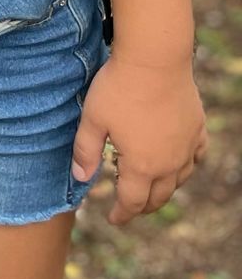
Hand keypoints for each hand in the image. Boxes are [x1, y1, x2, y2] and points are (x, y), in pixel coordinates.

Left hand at [71, 53, 208, 225]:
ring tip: (150, 188)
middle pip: (158, 197)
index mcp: (141, 166)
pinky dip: (185, 165)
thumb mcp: (92, 119)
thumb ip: (85, 152)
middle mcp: (169, 163)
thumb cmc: (118, 87)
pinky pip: (195, 157)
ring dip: (164, 189)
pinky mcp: (197, 128)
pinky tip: (178, 162)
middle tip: (130, 208)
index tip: (113, 220)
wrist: (154, 59)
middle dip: (142, 206)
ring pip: (179, 180)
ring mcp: (186, 147)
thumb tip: (80, 179)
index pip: (132, 202)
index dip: (121, 214)